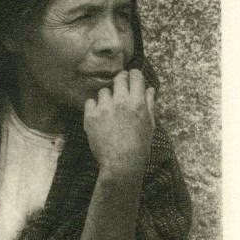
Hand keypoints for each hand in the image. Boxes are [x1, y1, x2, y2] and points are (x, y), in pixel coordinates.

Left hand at [83, 69, 154, 183]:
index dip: (133, 75)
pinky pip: (90, 102)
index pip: (135, 76)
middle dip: (120, 81)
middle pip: (118, 78)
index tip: (131, 78)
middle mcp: (121, 102)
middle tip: (119, 90)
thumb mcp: (149, 125)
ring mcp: (104, 108)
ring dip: (106, 98)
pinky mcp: (90, 116)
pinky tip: (99, 118)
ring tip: (109, 112)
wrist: (121, 163)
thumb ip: (149, 104)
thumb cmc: (139, 146)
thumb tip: (150, 89)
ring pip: (103, 91)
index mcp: (138, 103)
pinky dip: (93, 107)